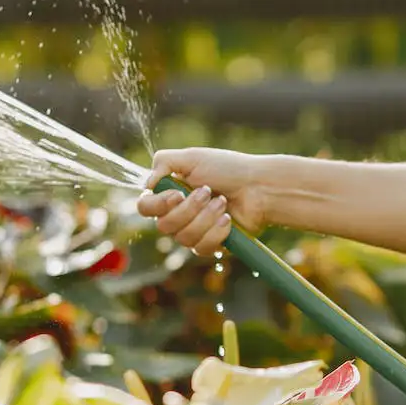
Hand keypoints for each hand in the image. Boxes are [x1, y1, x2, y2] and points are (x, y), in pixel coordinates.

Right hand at [135, 147, 270, 256]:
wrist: (260, 187)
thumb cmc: (229, 169)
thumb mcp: (194, 157)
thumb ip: (164, 162)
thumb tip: (147, 184)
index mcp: (170, 192)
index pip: (145, 207)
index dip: (157, 205)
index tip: (177, 194)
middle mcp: (178, 214)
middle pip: (163, 225)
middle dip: (189, 209)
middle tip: (208, 192)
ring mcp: (194, 231)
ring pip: (183, 238)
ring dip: (205, 218)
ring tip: (223, 202)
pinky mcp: (210, 244)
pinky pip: (201, 248)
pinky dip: (216, 231)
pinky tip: (228, 219)